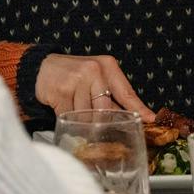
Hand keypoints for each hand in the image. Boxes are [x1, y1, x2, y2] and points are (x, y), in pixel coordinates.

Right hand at [33, 53, 153, 120]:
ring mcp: (78, 80)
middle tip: (95, 127)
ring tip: (74, 110)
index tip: (151, 119)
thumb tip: (132, 118)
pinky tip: (63, 109)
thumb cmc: (73, 76)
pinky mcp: (62, 91)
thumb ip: (111, 96)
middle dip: (100, 122)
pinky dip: (68, 119)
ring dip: (82, 121)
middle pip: (105, 110)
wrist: (42, 68)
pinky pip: (70, 117)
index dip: (139, 108)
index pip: (127, 92)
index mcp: (107, 66)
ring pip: (87, 116)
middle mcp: (94, 70)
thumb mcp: (95, 79)